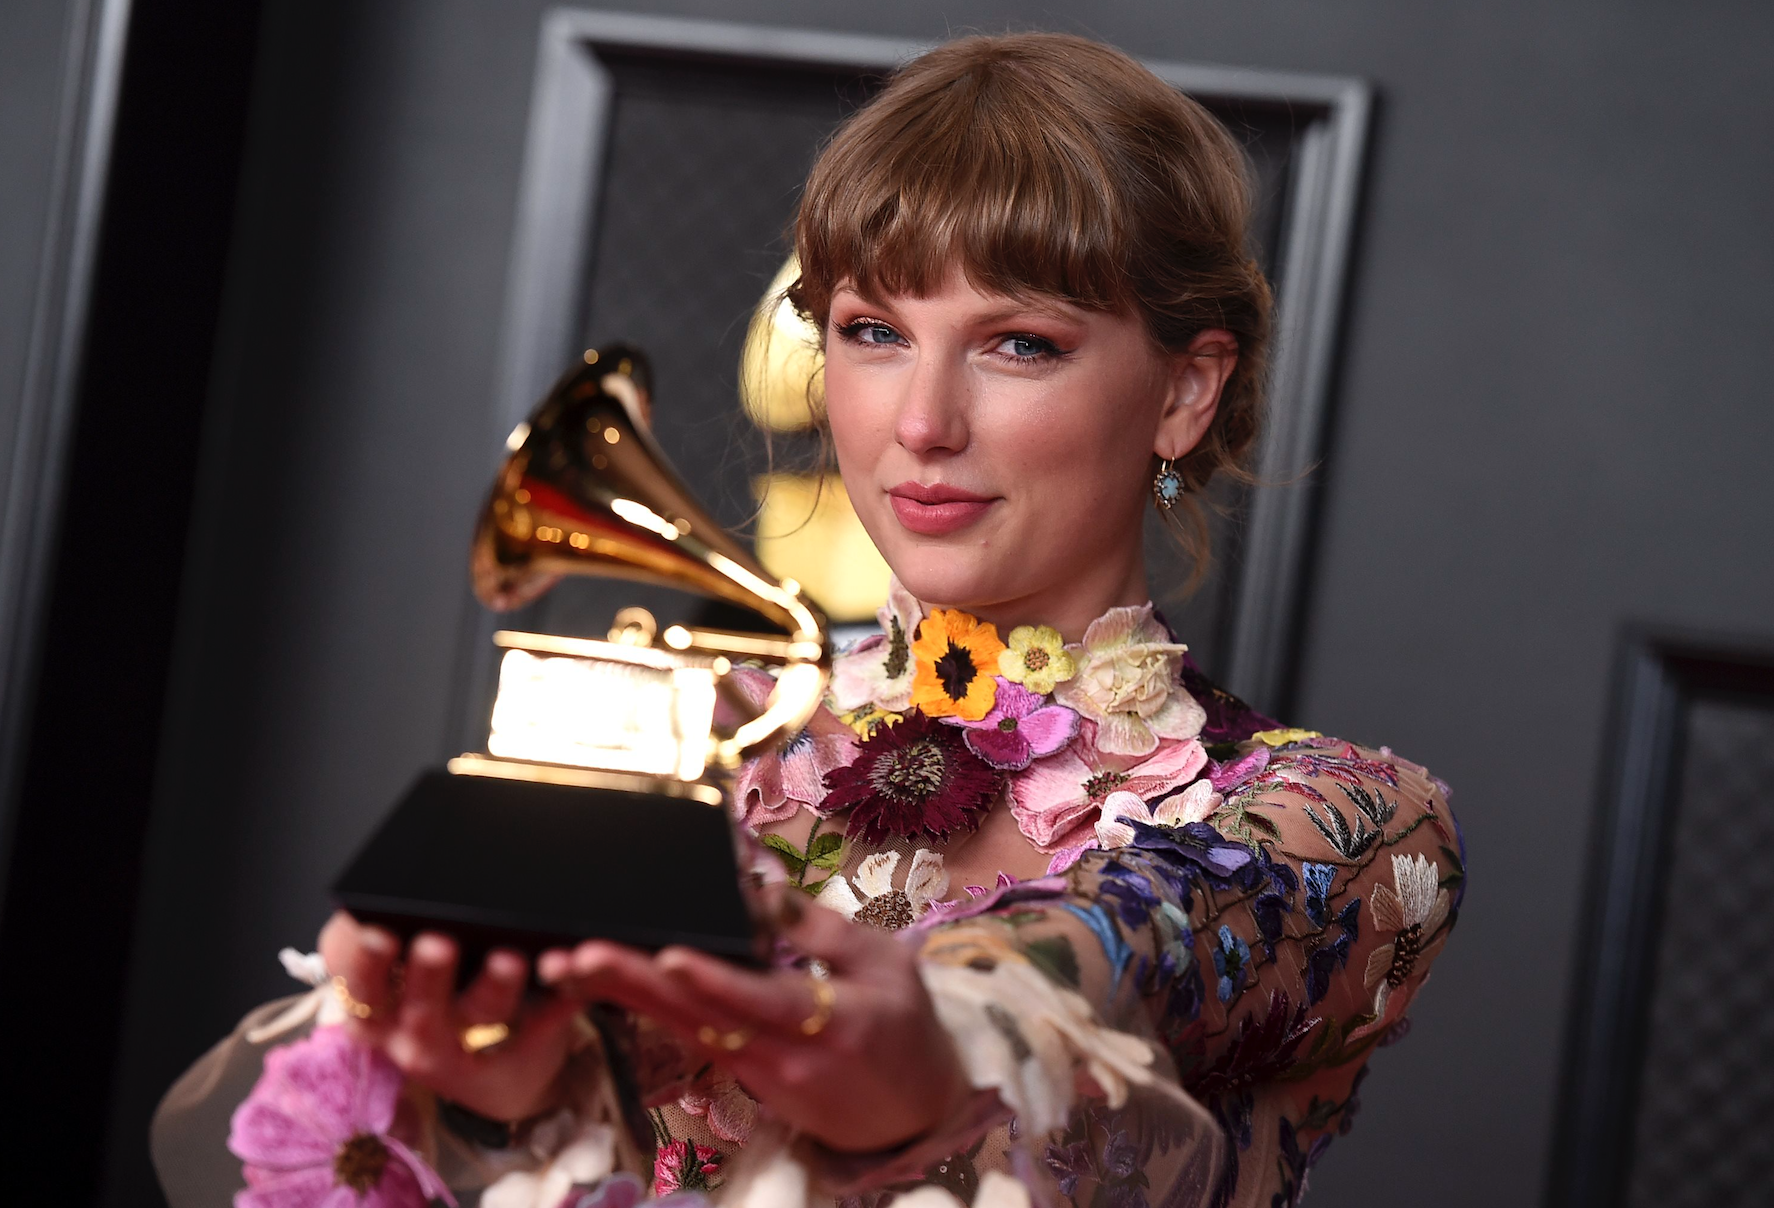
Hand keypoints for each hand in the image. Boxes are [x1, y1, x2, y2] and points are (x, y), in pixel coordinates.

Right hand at [318, 912, 583, 1120]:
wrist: (488, 1071)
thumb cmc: (430, 998)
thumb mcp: (389, 981)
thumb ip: (377, 943)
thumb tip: (378, 894)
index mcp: (381, 1013)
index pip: (365, 990)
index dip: (367, 964)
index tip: (378, 933)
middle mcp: (422, 1037)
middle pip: (424, 1009)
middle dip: (430, 975)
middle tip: (437, 943)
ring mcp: (476, 1047)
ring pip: (487, 1017)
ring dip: (497, 987)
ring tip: (508, 958)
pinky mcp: (529, 1044)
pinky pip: (548, 1018)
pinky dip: (561, 991)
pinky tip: (568, 964)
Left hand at [537, 891, 971, 1152]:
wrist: (914, 1116)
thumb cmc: (905, 1029)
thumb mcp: (886, 964)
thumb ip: (822, 930)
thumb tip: (764, 891)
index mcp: (824, 1025)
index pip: (759, 1002)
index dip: (713, 981)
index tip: (670, 956)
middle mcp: (778, 1056)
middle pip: (697, 1019)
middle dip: (634, 985)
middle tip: (577, 956)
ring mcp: (754, 1072)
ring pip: (681, 1030)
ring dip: (623, 997)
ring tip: (567, 965)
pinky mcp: (741, 1075)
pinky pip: (688, 1038)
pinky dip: (645, 1009)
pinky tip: (601, 984)